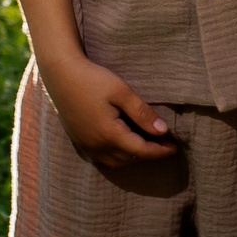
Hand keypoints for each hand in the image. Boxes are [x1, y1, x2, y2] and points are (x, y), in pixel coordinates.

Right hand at [39, 52, 176, 169]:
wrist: (61, 75)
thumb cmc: (93, 79)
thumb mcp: (121, 92)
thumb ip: (142, 113)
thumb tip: (162, 131)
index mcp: (109, 135)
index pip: (141, 150)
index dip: (160, 151)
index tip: (176, 147)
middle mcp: (96, 146)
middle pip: (129, 158)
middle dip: (149, 154)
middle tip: (165, 144)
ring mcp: (86, 145)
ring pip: (115, 162)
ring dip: (133, 157)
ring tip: (148, 145)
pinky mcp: (79, 141)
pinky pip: (102, 158)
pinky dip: (117, 156)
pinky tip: (124, 144)